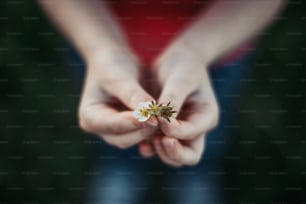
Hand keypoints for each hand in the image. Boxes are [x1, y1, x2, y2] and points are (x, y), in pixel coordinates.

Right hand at [78, 48, 157, 148]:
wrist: (115, 60)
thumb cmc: (113, 66)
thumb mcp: (120, 78)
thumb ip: (134, 97)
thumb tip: (150, 114)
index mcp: (89, 117)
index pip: (112, 125)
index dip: (132, 122)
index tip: (152, 117)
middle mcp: (99, 129)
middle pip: (122, 139)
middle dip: (142, 130)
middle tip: (162, 119)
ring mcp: (113, 131)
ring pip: (134, 139)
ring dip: (149, 132)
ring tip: (165, 119)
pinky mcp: (127, 130)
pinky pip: (141, 136)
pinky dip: (152, 131)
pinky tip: (165, 122)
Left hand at [139, 43, 218, 166]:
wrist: (176, 60)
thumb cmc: (183, 65)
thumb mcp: (180, 79)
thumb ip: (172, 101)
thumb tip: (162, 122)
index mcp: (206, 116)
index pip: (192, 133)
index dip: (174, 130)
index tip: (158, 118)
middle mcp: (196, 128)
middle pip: (190, 156)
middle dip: (173, 153)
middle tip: (158, 141)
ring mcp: (182, 132)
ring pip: (174, 157)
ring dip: (161, 152)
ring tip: (147, 141)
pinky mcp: (167, 131)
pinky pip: (160, 148)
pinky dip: (151, 149)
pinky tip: (141, 143)